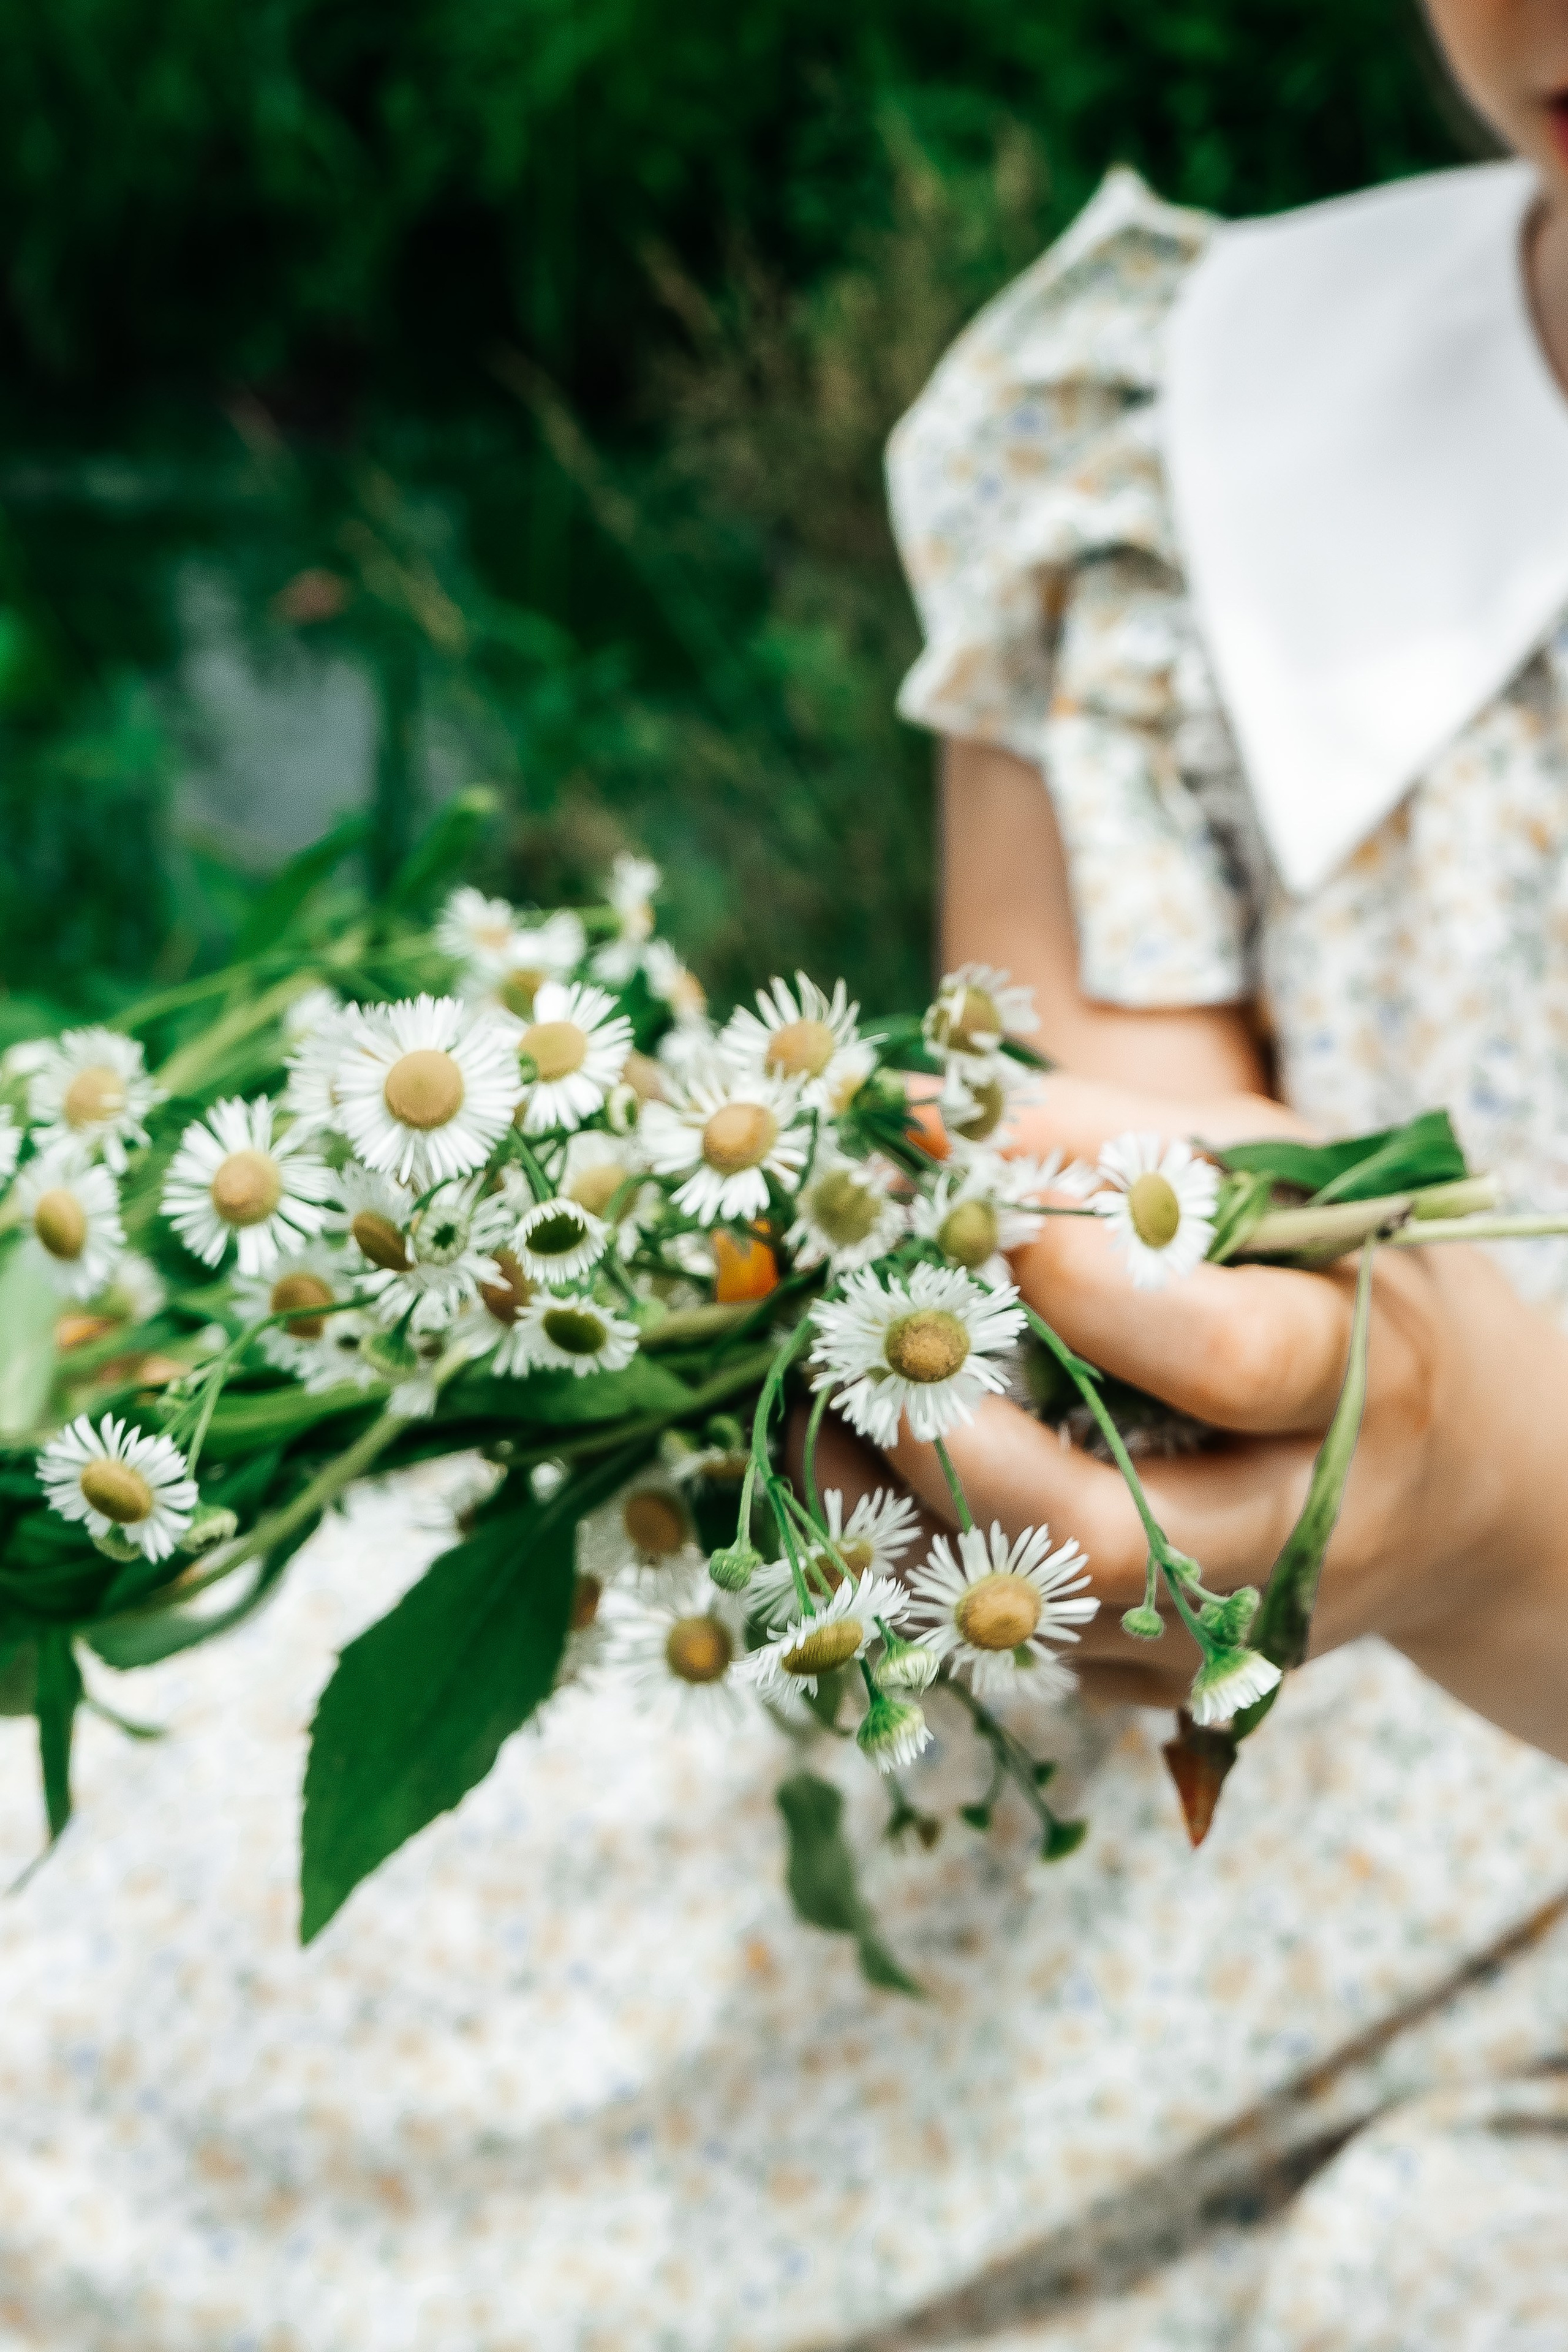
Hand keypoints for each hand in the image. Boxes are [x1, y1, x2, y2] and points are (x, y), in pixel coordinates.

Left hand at [848, 1076, 1567, 1758]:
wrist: (1453, 1479)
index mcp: (1362, 1379)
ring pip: (1017, 1619)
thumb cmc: (1344, 1287)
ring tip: (817, 1391)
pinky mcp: (1154, 1687)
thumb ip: (1104, 1139)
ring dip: (882, 1505)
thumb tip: (912, 1115)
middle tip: (851, 1330)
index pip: (1226, 1358)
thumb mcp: (1275, 1179)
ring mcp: (1223, 1636)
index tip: (981, 1212)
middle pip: (1101, 1535)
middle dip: (943, 1433)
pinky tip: (853, 1461)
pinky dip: (899, 1557)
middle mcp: (1301, 1534)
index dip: (1087, 1286)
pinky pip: (997, 1649)